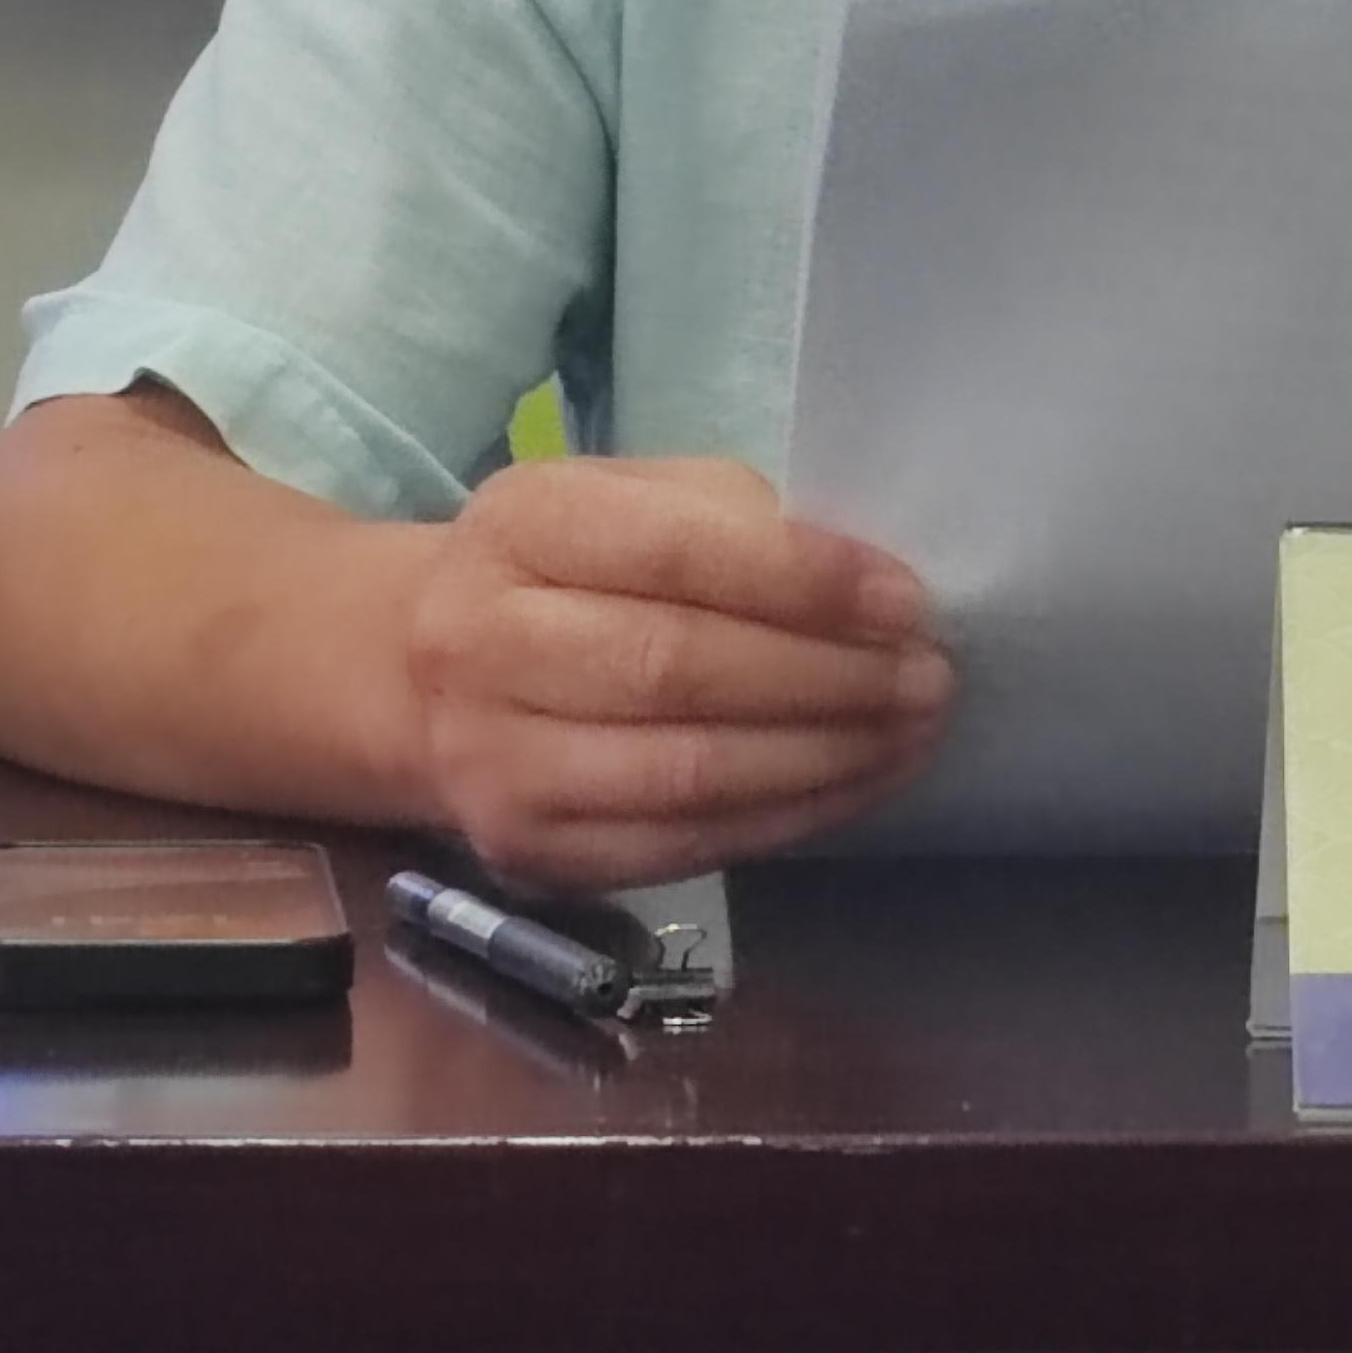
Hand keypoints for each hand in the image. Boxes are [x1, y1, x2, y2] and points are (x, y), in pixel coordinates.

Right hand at [403, 455, 951, 888]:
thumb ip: (737, 522)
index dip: (804, 581)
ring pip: (685, 772)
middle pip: (679, 669)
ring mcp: (497, 761)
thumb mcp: (633, 498)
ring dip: (824, 758)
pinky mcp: (527, 853)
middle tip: (929, 676)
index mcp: (522, 523)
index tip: (906, 600)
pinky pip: (681, 845)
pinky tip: (856, 785)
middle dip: (828, 678)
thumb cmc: (571, 565)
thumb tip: (871, 592)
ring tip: (912, 733)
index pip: (676, 553)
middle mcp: (485, 642)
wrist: (422, 671)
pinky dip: (786, 818)